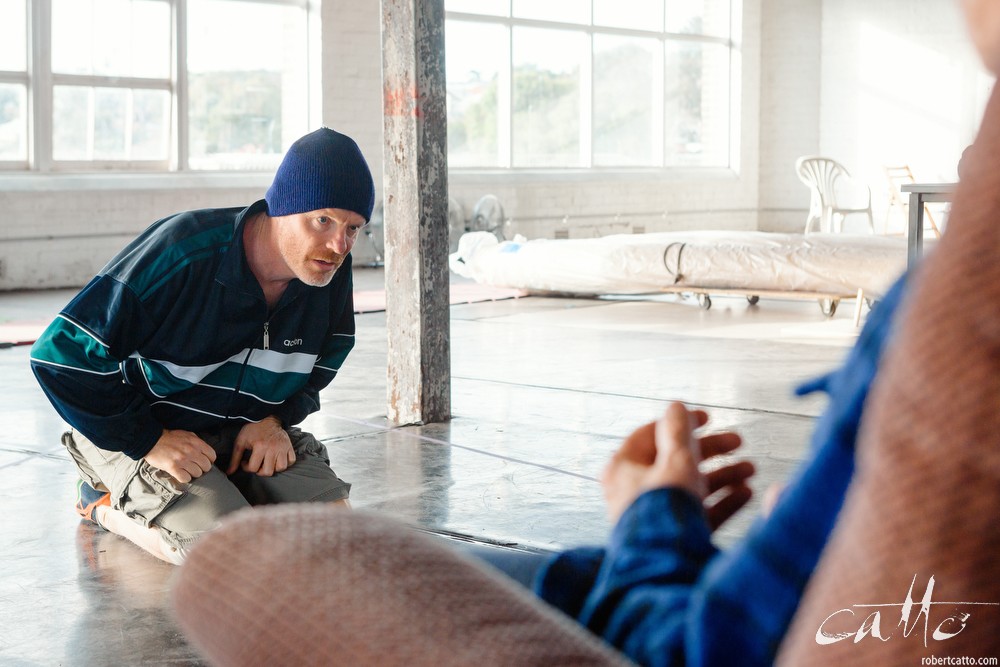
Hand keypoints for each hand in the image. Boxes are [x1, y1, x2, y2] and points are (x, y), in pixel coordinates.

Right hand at [144, 429, 216, 483]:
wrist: (152, 440)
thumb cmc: (170, 437)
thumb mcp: (187, 435)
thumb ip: (198, 442)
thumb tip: (206, 451)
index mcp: (196, 443)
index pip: (212, 456)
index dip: (209, 460)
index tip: (204, 461)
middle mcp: (191, 451)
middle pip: (206, 467)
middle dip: (201, 468)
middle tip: (194, 466)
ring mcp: (183, 460)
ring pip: (197, 474)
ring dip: (192, 473)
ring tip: (186, 470)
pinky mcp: (173, 468)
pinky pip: (186, 479)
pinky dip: (184, 478)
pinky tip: (180, 473)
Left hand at [227, 416, 294, 476]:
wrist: (266, 417)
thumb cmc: (252, 429)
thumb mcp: (241, 441)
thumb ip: (235, 458)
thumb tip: (229, 472)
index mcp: (260, 446)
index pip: (253, 468)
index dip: (246, 467)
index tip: (245, 462)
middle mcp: (273, 448)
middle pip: (268, 471)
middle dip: (260, 471)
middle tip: (256, 464)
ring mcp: (282, 447)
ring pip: (281, 468)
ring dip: (273, 468)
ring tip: (267, 463)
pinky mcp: (289, 446)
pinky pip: (291, 461)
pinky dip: (285, 463)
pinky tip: (277, 460)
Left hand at [601, 402, 753, 529]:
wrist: (665, 566)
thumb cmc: (663, 507)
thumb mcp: (674, 460)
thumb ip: (677, 431)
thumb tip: (675, 406)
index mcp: (624, 467)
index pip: (652, 435)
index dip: (682, 424)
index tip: (709, 419)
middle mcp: (636, 490)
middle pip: (677, 460)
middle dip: (711, 450)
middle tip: (739, 441)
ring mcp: (655, 515)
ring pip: (691, 486)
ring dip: (723, 475)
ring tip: (751, 469)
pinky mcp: (674, 536)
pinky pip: (699, 512)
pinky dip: (722, 502)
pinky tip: (746, 494)